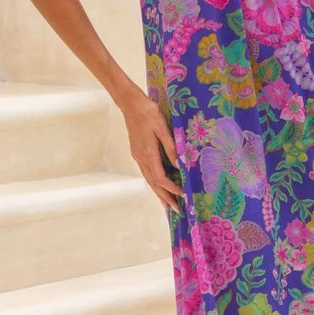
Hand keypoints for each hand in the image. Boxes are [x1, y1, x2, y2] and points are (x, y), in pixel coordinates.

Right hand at [121, 92, 183, 212]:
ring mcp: (138, 156)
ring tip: (166, 204)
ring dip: (158, 193)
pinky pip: (146, 172)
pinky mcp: (137, 152)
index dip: (172, 189)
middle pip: (154, 184)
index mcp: (148, 154)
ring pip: (149, 179)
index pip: (161, 178)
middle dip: (164, 197)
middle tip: (175, 210)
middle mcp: (141, 158)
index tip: (183, 195)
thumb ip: (171, 147)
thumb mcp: (162, 128)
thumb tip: (178, 165)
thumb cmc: (148, 112)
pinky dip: (154, 182)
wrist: (130, 104)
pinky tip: (158, 185)